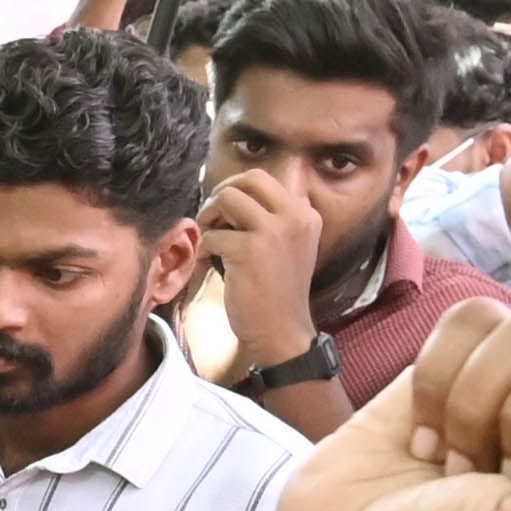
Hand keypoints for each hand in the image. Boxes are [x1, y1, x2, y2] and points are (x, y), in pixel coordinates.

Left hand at [204, 163, 327, 362]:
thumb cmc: (277, 293)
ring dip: (209, 215)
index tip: (227, 213)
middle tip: (212, 217)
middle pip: (248, 179)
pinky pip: (213, 234)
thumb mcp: (288, 246)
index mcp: (305, 213)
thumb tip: (230, 196)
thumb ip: (270, 219)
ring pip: (227, 198)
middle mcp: (295, 216)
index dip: (239, 191)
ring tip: (209, 238)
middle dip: (223, 193)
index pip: (265, 181)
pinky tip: (208, 264)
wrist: (281, 332)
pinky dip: (204, 248)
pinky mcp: (249, 250)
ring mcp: (273, 231)